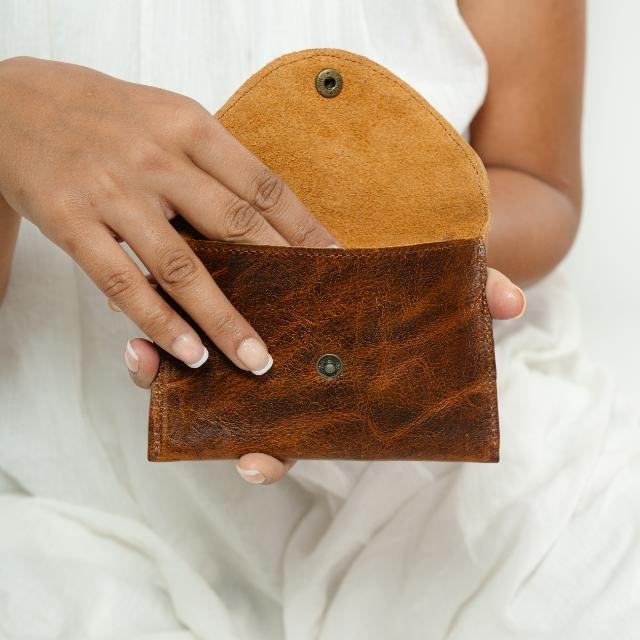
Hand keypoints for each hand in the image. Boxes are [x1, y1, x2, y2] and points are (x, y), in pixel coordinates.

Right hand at [0, 56, 337, 373]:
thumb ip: (210, 166)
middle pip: (234, 225)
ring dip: (222, 318)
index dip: (305, 226)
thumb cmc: (105, 115)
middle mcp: (157, 158)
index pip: (263, 184)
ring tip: (253, 357)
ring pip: (181, 265)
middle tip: (311, 318)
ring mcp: (114, 192)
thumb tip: (258, 222)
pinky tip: (187, 352)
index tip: (336, 258)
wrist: (12, 99)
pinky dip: (159, 322)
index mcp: (191, 127)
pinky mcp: (72, 222)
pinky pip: (123, 282)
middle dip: (279, 276)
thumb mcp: (168, 119)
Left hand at [122, 268, 525, 484]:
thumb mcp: (418, 279)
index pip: (295, 429)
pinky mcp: (199, 296)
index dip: (279, 452)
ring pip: (187, 371)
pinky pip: (161, 324)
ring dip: (160, 374)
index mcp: (314, 372)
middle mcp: (268, 363)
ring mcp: (229, 333)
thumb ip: (465, 292)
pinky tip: (132, 322)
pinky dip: (144, 328)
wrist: (325, 225)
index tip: (261, 461)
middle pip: (235, 412)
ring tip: (142, 361)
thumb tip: (514, 302)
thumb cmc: (376, 269)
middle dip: (216, 428)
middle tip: (201, 429)